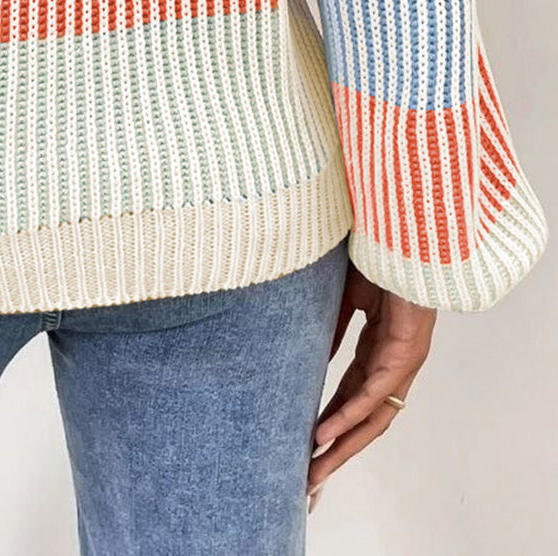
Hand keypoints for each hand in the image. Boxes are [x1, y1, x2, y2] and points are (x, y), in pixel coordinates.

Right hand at [307, 261, 434, 509]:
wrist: (406, 235)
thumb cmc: (378, 257)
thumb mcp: (345, 297)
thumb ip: (331, 328)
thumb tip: (311, 356)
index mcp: (380, 349)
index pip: (353, 397)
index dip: (331, 423)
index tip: (307, 445)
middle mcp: (395, 363)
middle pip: (365, 420)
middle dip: (337, 452)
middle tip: (310, 479)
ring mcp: (402, 361)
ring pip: (372, 417)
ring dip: (342, 446)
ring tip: (315, 469)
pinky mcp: (404, 353)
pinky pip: (372, 393)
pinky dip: (348, 415)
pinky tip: (326, 432)